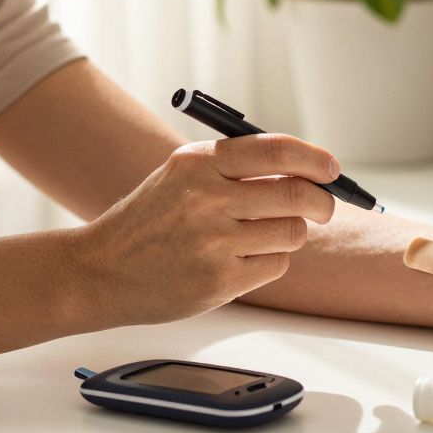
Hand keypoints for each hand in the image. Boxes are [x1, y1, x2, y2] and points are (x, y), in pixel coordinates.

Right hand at [73, 133, 338, 325]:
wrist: (100, 270)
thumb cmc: (151, 220)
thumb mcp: (182, 175)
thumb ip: (237, 166)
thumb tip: (309, 170)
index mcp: (200, 162)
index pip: (277, 152)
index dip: (315, 159)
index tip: (332, 170)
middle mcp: (207, 198)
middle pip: (297, 195)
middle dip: (322, 202)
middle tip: (322, 207)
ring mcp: (214, 242)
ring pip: (292, 233)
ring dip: (288, 234)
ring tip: (260, 236)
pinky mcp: (220, 281)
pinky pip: (276, 265)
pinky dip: (268, 262)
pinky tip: (239, 260)